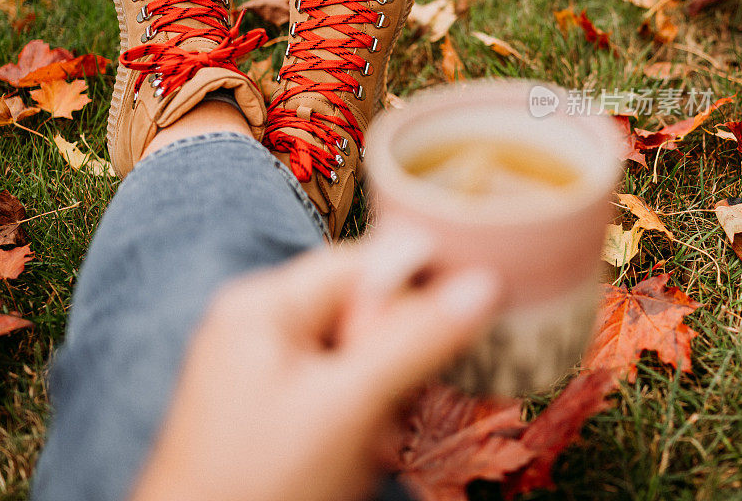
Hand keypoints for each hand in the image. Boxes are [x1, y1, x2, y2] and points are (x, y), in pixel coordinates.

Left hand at [129, 233, 497, 500]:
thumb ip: (413, 341)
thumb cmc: (258, 483)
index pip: (358, 263)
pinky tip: (362, 451)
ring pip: (353, 353)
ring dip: (383, 391)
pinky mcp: (272, 404)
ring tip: (379, 439)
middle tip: (419, 395)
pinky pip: (335, 387)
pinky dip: (361, 413)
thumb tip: (483, 284)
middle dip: (398, 351)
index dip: (418, 276)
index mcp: (264, 303)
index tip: (478, 296)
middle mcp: (260, 322)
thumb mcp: (345, 407)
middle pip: (357, 308)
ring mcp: (263, 366)